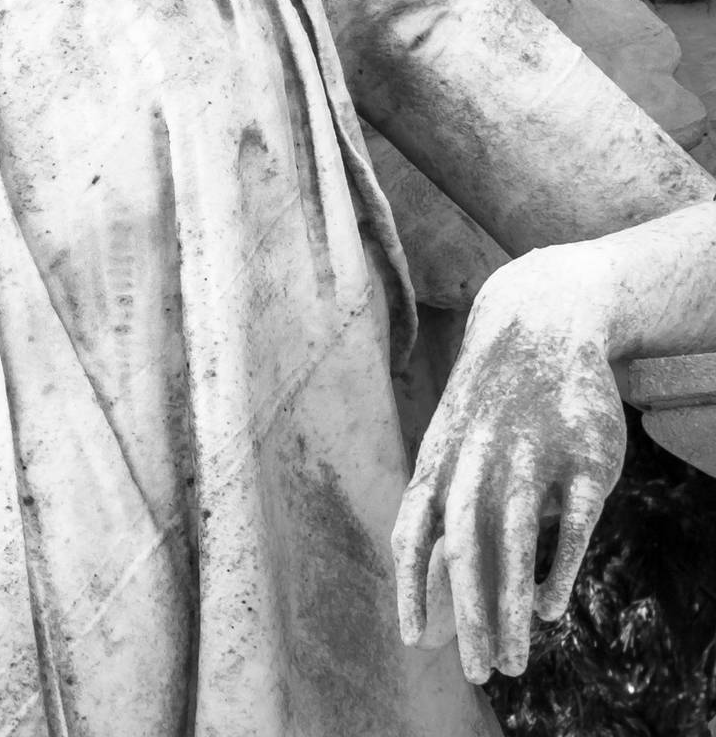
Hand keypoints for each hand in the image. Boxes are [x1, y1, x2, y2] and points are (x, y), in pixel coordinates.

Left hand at [391, 257, 626, 682]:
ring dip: (511, 600)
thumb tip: (426, 590)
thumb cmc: (490, 407)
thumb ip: (442, 517)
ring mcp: (530, 451)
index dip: (411, 583)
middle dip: (467, 609)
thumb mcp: (455, 450)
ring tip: (513, 659)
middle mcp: (478, 455)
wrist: (540, 321)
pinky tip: (552, 608)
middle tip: (477, 673)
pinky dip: (558, 563)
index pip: (413, 528)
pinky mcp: (584, 454)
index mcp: (440, 458)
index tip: (413, 640)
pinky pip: (570, 518)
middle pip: (464, 540)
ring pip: (513, 533)